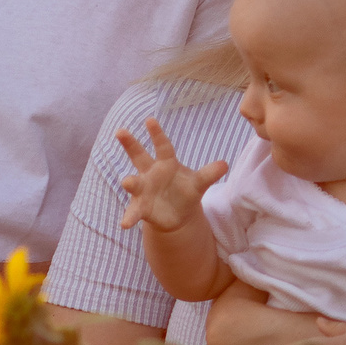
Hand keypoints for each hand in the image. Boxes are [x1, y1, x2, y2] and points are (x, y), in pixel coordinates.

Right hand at [118, 119, 226, 234]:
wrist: (177, 214)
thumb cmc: (186, 191)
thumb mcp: (198, 183)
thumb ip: (209, 174)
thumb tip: (225, 164)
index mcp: (166, 163)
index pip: (163, 146)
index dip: (157, 134)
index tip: (150, 120)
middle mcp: (150, 173)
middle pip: (139, 156)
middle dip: (130, 144)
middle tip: (120, 131)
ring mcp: (143, 189)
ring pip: (134, 183)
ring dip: (130, 182)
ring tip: (127, 182)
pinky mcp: (140, 207)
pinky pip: (133, 212)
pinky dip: (128, 218)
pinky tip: (124, 224)